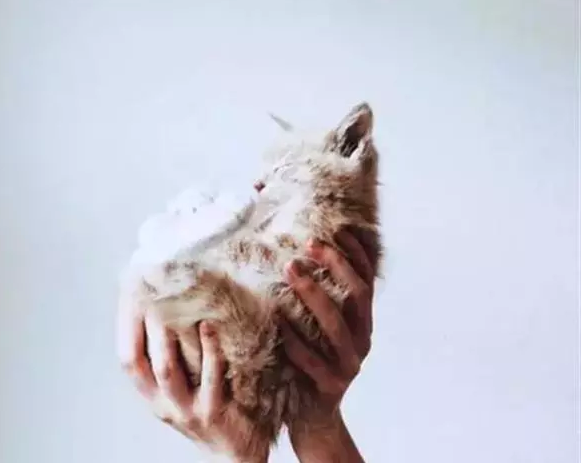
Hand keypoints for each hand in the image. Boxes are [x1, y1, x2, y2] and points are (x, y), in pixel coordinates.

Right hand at [117, 300, 268, 462]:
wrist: (233, 453)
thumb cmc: (211, 410)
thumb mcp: (185, 387)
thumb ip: (177, 359)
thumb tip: (173, 315)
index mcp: (153, 396)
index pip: (129, 360)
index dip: (127, 329)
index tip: (137, 296)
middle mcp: (162, 404)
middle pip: (143, 362)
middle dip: (147, 326)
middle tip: (155, 291)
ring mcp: (185, 409)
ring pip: (168, 370)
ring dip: (172, 335)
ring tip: (180, 304)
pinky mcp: (211, 411)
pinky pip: (209, 376)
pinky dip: (209, 349)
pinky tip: (210, 327)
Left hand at [281, 228, 375, 461]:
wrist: (314, 416)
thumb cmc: (312, 362)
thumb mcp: (322, 330)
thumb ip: (320, 300)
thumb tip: (299, 254)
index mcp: (363, 324)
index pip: (368, 281)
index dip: (357, 254)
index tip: (337, 228)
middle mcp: (362, 341)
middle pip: (358, 295)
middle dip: (336, 265)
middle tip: (309, 242)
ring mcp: (349, 365)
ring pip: (336, 326)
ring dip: (313, 293)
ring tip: (290, 268)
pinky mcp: (330, 387)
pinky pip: (311, 360)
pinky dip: (294, 338)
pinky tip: (277, 318)